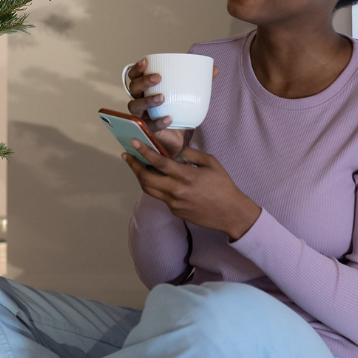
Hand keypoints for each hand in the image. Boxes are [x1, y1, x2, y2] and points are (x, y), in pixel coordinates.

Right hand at [122, 58, 222, 156]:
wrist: (177, 141)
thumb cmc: (177, 114)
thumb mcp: (187, 97)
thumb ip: (199, 83)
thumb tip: (215, 69)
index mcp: (146, 90)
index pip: (134, 76)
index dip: (137, 68)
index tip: (146, 61)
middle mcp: (139, 101)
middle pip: (133, 88)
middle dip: (143, 81)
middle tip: (158, 78)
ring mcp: (141, 117)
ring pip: (135, 106)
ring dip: (147, 100)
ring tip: (162, 97)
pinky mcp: (147, 130)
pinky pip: (150, 125)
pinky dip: (159, 121)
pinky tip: (169, 118)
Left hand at [122, 143, 262, 240]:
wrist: (231, 213)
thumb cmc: (224, 186)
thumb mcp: (211, 163)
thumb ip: (191, 154)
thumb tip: (176, 152)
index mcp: (186, 177)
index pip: (159, 163)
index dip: (144, 152)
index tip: (134, 144)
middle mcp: (177, 191)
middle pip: (146, 179)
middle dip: (134, 166)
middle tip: (127, 156)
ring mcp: (174, 203)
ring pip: (149, 190)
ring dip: (140, 177)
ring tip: (136, 166)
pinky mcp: (175, 211)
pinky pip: (161, 197)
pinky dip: (156, 187)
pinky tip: (157, 179)